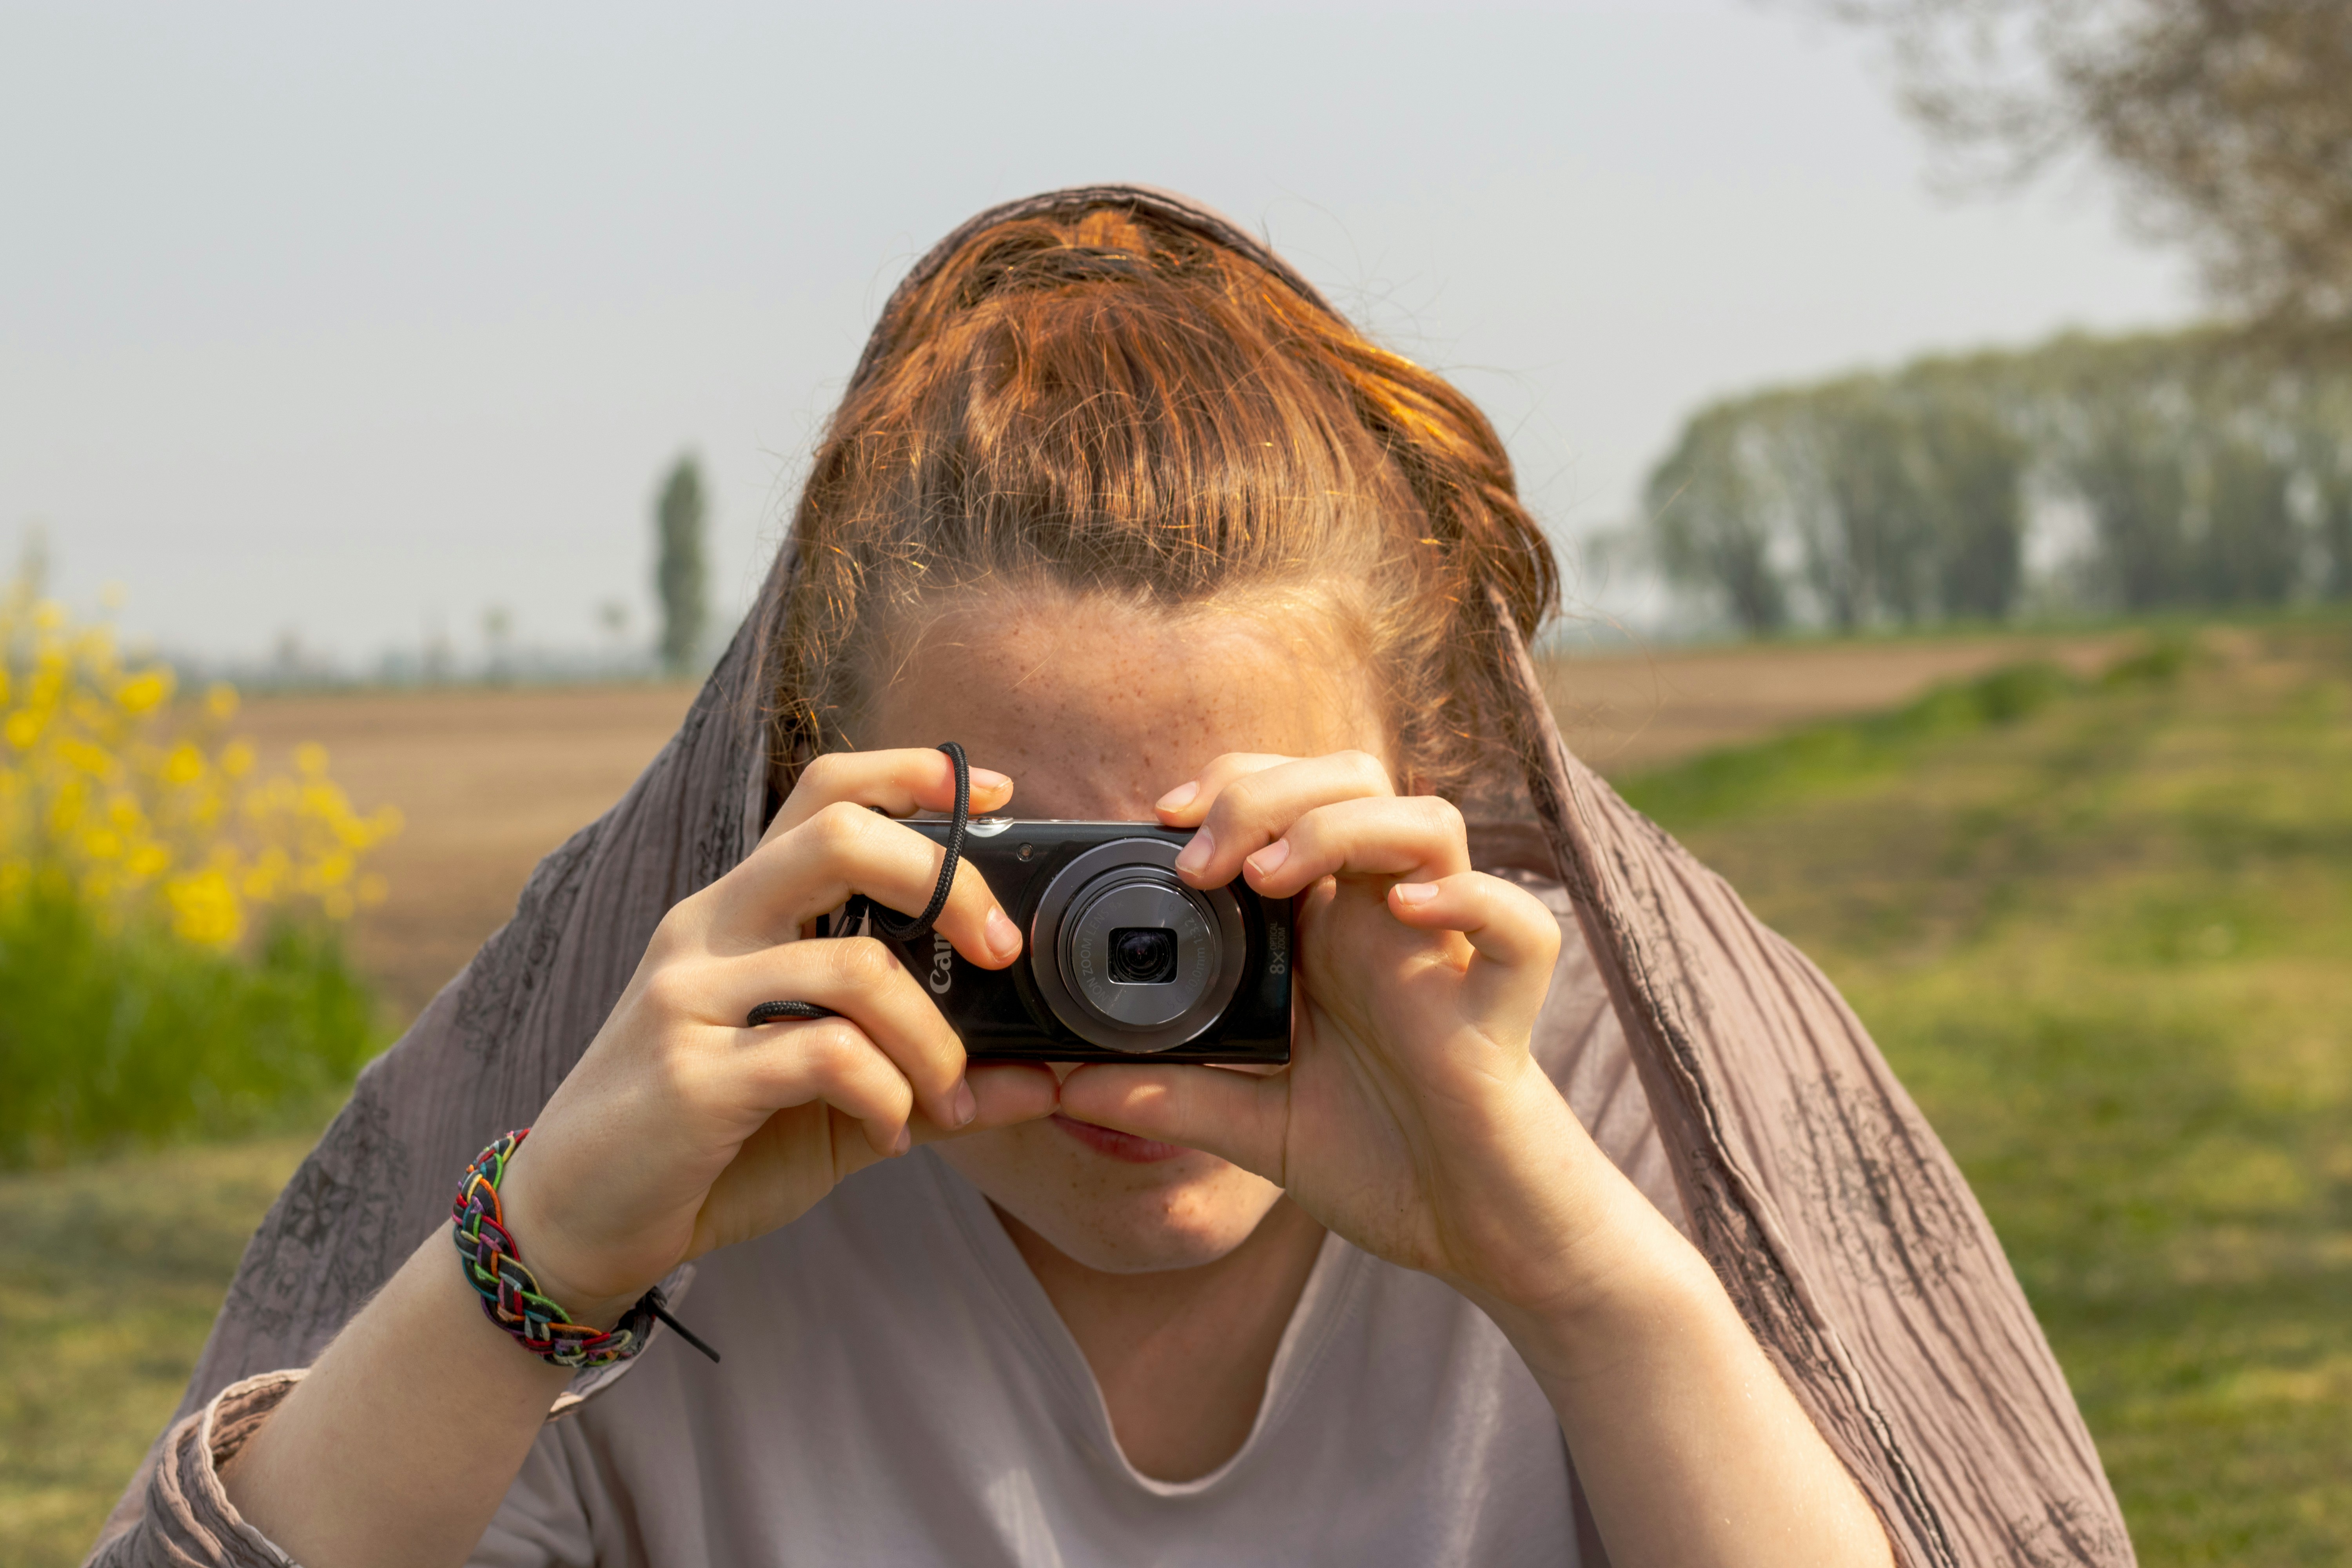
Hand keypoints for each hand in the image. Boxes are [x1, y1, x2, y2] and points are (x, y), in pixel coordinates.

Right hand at [493, 748, 1059, 1321]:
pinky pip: (828, 1056)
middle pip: (841, 835)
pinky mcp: (691, 1075)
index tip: (997, 793)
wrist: (576, 1219)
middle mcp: (710, 930)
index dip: (915, 774)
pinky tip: (889, 1137)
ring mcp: (691, 996)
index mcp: (740, 913)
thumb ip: (927, 1078)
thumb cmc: (707, 1144)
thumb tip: (1040, 1079)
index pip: (826, 792)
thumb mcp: (833, 1101)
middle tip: (999, 950)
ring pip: (857, 965)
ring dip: (934, 1039)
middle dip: (948, 882)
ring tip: (947, 1098)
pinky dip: (888, 1098)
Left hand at [1059, 751, 1624, 1317]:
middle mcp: (1384, 922)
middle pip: (1352, 782)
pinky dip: (1471, 900)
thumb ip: (1167, 1096)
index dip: (1230, 785)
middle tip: (1205, 857)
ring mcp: (1446, 955)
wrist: (1471, 1235)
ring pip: (1429, 822)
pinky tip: (1408, 913)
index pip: (1289, 800)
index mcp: (1326, 930)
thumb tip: (1061, 1085)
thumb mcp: (1252, 1128)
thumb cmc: (1380, 1164)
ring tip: (1274, 876)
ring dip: (1344, 826)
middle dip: (1271, 790)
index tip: (1164, 821)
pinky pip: (1520, 927)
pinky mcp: (1503, 1006)